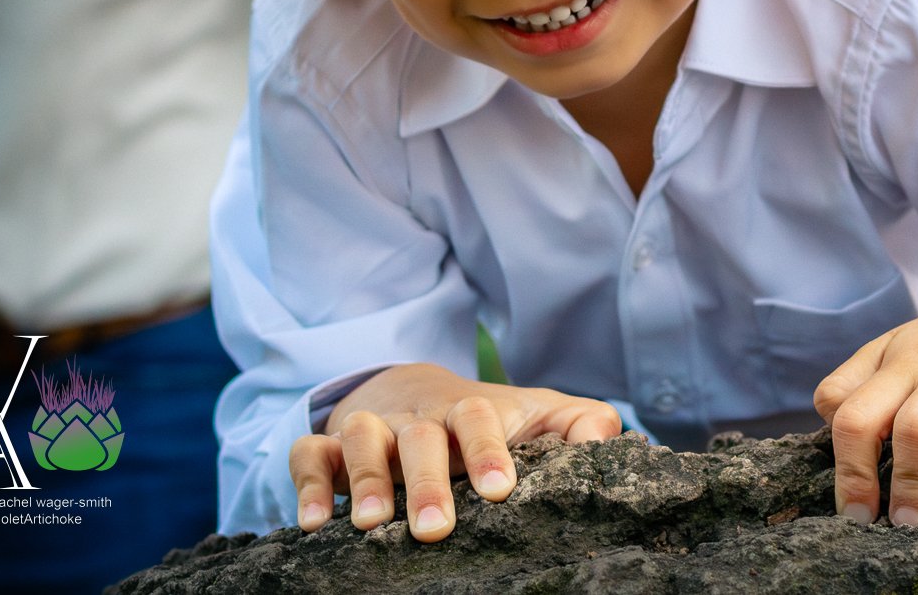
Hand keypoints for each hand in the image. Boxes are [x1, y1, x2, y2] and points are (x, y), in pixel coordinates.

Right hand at [288, 363, 621, 540]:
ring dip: (364, 480)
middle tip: (434, 529)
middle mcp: (418, 416)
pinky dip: (307, 484)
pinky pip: (308, 455)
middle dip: (425, 481)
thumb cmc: (488, 420)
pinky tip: (312, 524)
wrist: (412, 388)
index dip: (488, 451)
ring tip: (370, 524)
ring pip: (362, 439)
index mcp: (470, 410)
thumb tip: (610, 437)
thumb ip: (579, 424)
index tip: (500, 492)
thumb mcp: (536, 416)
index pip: (478, 418)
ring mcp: (371, 428)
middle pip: (420, 436)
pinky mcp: (329, 445)